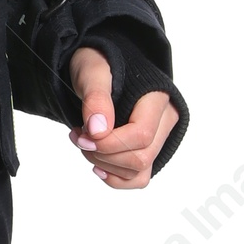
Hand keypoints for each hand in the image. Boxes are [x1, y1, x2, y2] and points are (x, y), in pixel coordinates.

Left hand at [68, 46, 177, 189]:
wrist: (100, 68)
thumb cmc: (99, 65)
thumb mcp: (92, 71)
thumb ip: (96, 98)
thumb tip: (98, 131)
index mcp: (157, 97)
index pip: (141, 134)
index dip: (108, 142)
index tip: (80, 133)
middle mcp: (165, 120)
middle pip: (141, 157)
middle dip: (102, 154)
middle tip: (78, 136)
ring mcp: (159, 138)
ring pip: (139, 172)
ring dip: (104, 165)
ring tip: (85, 143)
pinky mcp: (149, 151)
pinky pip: (138, 179)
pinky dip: (114, 178)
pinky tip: (97, 164)